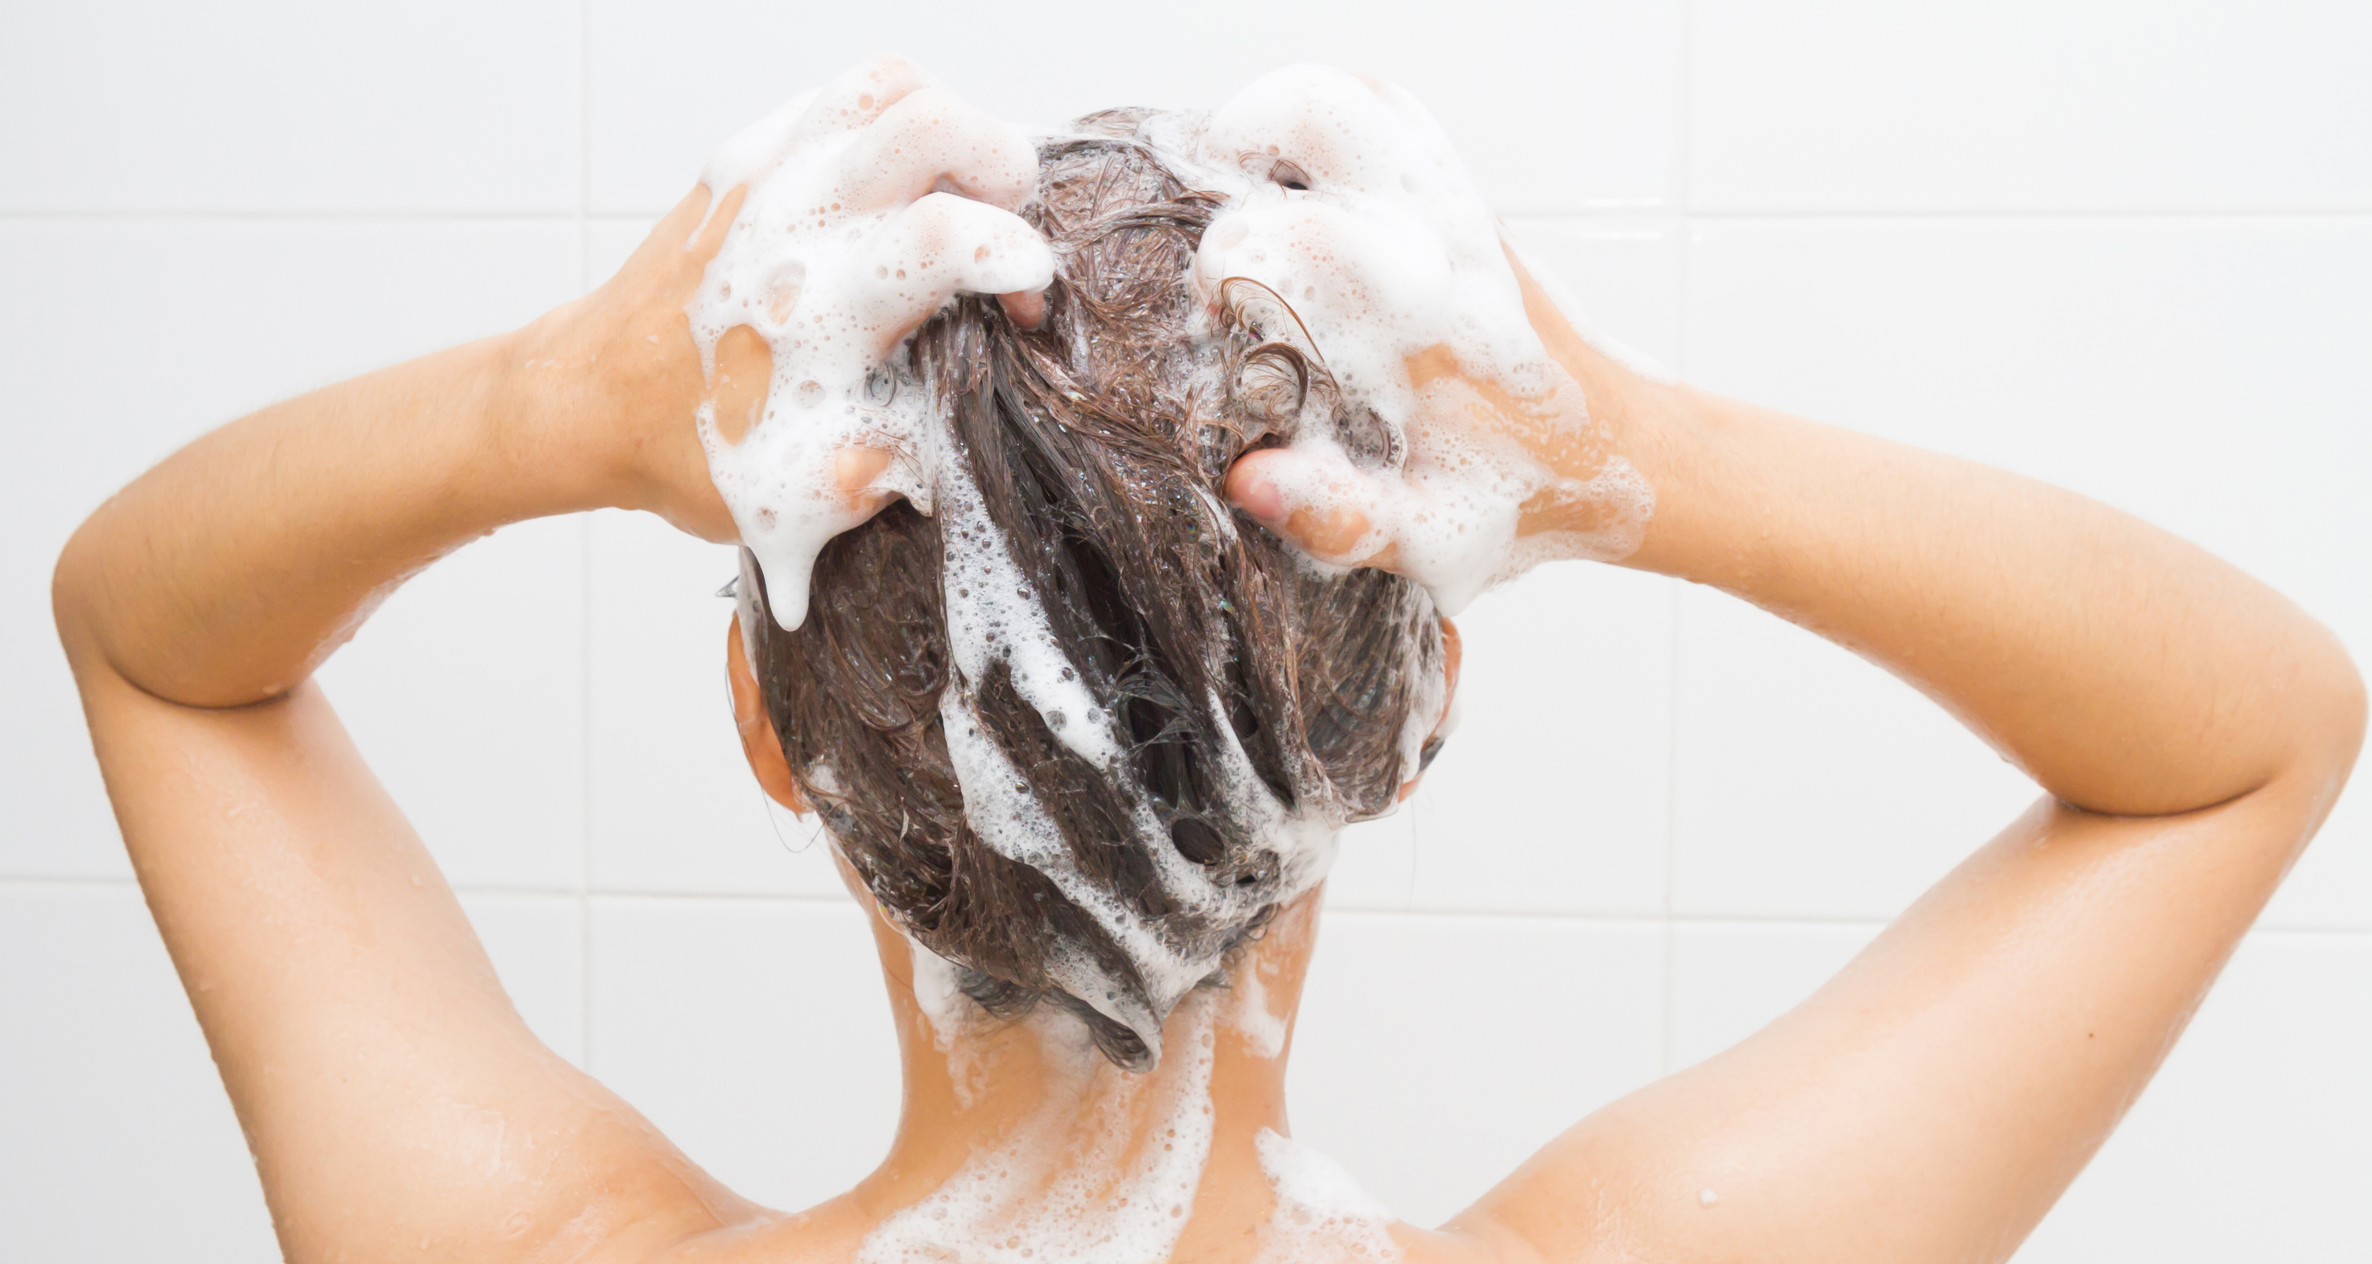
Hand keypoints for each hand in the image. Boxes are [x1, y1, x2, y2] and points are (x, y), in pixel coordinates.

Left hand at [505, 57, 1053, 593]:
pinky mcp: (747, 156)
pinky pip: (844, 99)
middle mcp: (793, 224)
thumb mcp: (797, 497)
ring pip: (892, 87)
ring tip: (961, 196)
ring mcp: (768, 174)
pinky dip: (893, 127)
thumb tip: (952, 443)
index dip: (1014, 257)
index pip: (944, 234)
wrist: (584, 401)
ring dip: (951, 130)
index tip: (1025, 305)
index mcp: (819, 310)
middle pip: (930, 123)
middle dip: (1002, 168)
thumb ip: (885, 470)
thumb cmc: (687, 451)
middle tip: (1002, 233)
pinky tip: (899, 193)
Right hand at [1195, 66, 1655, 609]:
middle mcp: (1442, 244)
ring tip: (1245, 184)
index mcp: (1423, 320)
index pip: (1295, 236)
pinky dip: (1333, 138)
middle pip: (1325, 116)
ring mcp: (1459, 213)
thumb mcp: (1428, 532)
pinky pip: (1395, 124)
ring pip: (1362, 103)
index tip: (1214, 310)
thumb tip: (1251, 482)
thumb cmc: (1527, 496)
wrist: (1629, 458)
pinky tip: (1301, 198)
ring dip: (1286, 129)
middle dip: (1245, 142)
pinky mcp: (1470, 210)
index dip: (1228, 264)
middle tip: (1214, 209)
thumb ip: (1338, 514)